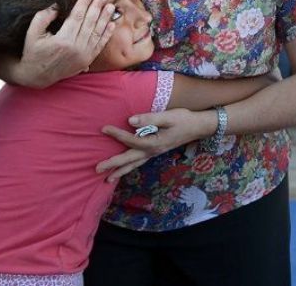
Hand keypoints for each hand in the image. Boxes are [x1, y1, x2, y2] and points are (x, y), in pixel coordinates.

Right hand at [13, 0, 115, 87]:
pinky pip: (100, 45)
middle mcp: (76, 48)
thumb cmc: (33, 52)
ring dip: (105, 18)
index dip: (84, 3)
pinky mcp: (87, 60)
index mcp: (63, 40)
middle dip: (97, 6)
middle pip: (90, 22)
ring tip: (111, 6)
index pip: (77, 16)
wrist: (37, 76)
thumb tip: (57, 5)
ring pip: (97, 33)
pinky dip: (106, 34)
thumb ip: (43, 17)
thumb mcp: (32, 33)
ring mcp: (84, 55)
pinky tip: (111, 24)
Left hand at [96, 109, 215, 182]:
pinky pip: (139, 162)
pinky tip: (124, 170)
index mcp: (155, 143)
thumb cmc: (184, 120)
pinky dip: (130, 168)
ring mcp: (154, 153)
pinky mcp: (156, 151)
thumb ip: (149, 118)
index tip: (104, 129)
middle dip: (113, 164)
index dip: (117, 134)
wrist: (199, 127)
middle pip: (129, 159)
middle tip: (96, 169)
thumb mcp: (168, 116)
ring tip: (107, 179)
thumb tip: (130, 120)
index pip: (132, 140)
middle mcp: (153, 151)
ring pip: (134, 164)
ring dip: (120, 171)